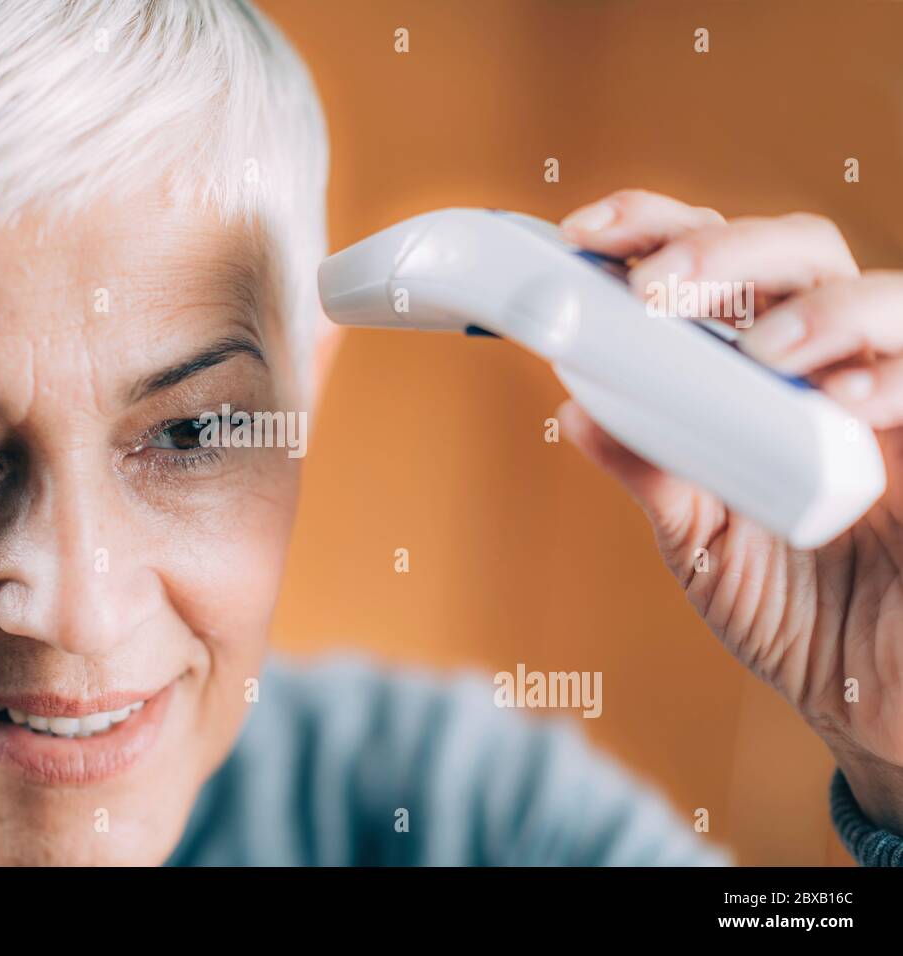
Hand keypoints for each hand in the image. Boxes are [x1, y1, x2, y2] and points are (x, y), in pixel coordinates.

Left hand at [558, 189, 902, 832]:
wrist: (872, 698)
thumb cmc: (795, 614)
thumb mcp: (702, 543)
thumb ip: (653, 472)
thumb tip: (574, 407)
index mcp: (763, 376)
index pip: (719, 269)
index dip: (657, 231)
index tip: (583, 238)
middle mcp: (834, 367)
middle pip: (798, 252)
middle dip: (723, 249)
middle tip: (655, 285)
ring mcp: (895, 400)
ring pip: (885, 298)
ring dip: (816, 309)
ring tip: (762, 351)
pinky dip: (889, 374)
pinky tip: (845, 399)